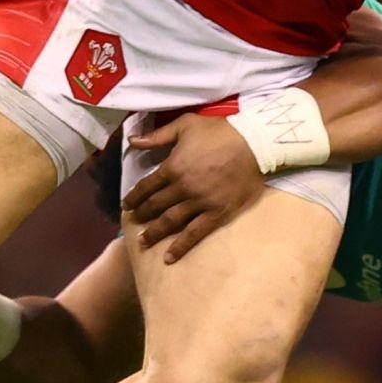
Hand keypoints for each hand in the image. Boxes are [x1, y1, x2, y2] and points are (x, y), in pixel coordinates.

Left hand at [123, 114, 264, 262]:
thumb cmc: (220, 131)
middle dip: (142, 215)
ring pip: (170, 222)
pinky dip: (180, 246)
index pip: (146, 186)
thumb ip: (158, 136)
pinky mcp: (217, 213)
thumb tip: (132, 141)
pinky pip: (195, 233)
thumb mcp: (186, 125)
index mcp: (173, 167)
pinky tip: (169, 258)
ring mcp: (199, 203)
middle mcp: (182, 188)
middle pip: (156, 206)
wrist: (255, 144)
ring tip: (143, 242)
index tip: (126, 205)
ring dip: (154, 233)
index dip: (134, 197)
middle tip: (135, 222)